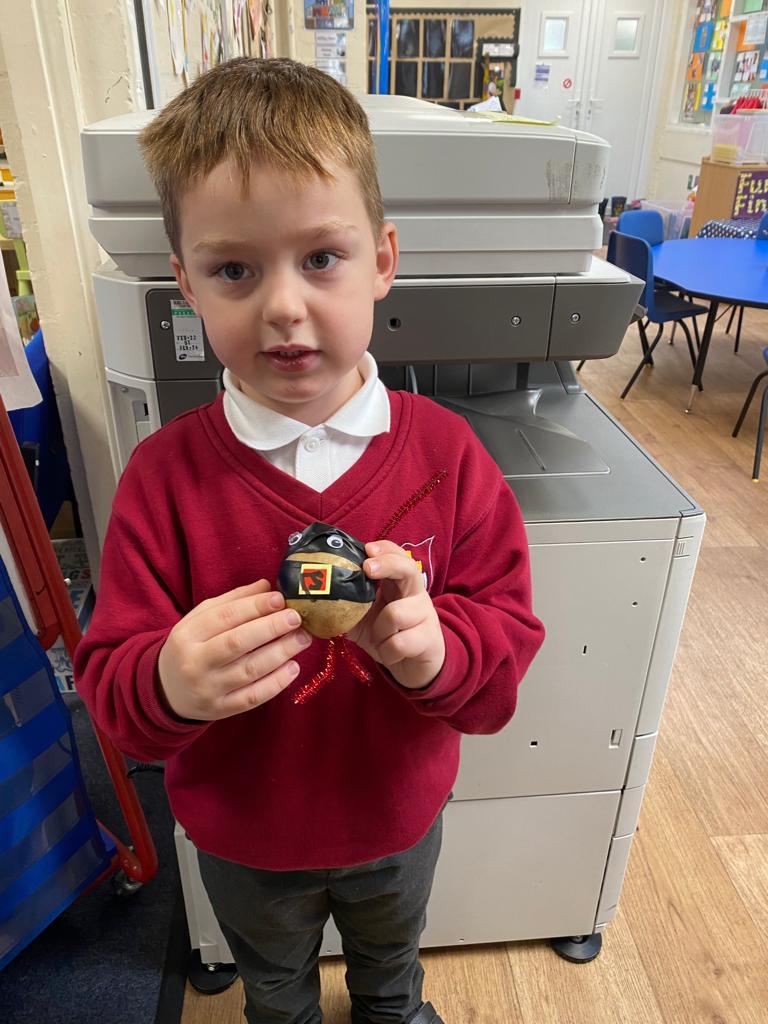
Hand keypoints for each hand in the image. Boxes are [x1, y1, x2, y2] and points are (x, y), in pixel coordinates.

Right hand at [157, 579, 311, 720]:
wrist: (167, 691)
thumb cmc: (192, 647)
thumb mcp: (200, 619)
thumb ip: (232, 602)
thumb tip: (267, 586)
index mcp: (188, 635)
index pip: (225, 617)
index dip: (255, 606)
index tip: (280, 599)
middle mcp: (195, 663)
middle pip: (237, 643)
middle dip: (271, 628)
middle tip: (296, 618)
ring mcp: (208, 689)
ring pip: (249, 670)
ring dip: (281, 653)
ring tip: (302, 639)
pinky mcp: (221, 709)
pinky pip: (253, 697)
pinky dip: (276, 683)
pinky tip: (293, 667)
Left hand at [346, 540, 444, 689]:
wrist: (414, 664)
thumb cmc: (386, 636)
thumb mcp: (363, 620)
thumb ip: (344, 608)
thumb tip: (310, 601)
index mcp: (397, 583)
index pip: (396, 555)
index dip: (384, 549)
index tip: (367, 549)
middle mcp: (415, 593)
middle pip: (408, 568)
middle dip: (387, 565)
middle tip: (367, 569)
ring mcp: (425, 614)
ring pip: (396, 614)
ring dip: (379, 631)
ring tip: (379, 640)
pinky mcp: (429, 638)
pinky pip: (399, 643)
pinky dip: (387, 652)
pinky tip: (389, 654)